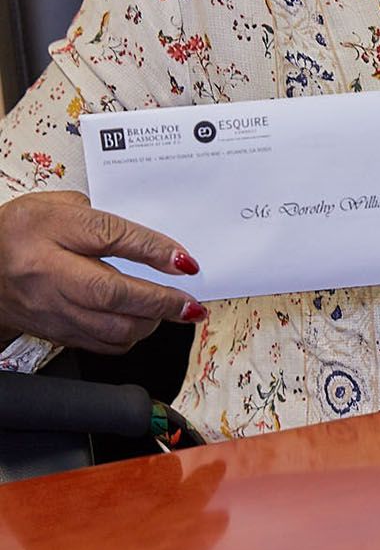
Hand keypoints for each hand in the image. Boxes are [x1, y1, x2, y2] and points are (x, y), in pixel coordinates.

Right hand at [0, 191, 204, 354]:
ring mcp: (51, 309)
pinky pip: (102, 344)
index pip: (108, 237)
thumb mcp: (55, 205)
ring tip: (172, 311)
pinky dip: (130, 336)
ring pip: (110, 328)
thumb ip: (101, 215)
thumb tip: (146, 236)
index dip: (152, 250)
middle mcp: (47, 273)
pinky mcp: (56, 333)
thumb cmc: (18, 231)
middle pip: (112, 293)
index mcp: (48, 230)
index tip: (185, 260)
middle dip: (160, 301)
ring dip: (150, 322)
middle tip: (190, 303)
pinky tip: (142, 322)